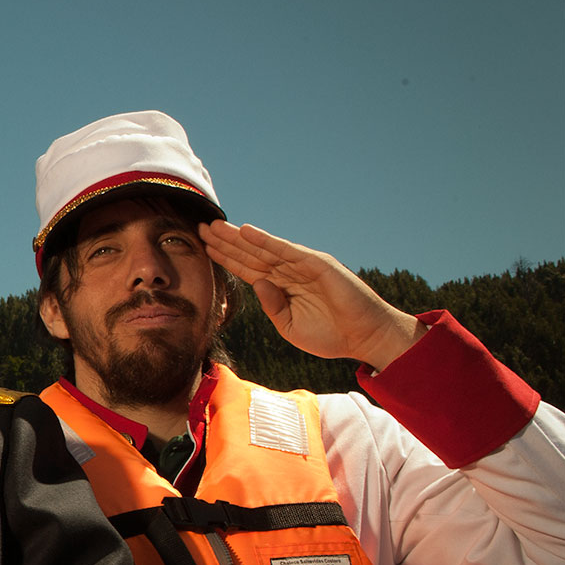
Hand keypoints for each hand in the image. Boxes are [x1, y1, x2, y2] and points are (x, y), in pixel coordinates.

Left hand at [200, 220, 423, 369]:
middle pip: (249, 254)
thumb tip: (257, 283)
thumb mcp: (290, 327)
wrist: (364, 337)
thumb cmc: (330, 335)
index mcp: (280, 288)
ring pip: (263, 249)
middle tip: (200, 228)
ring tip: (215, 227)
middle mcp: (288, 273)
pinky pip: (286, 251)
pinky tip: (245, 231)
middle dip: (225, 242)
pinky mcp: (317, 264)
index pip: (246, 269)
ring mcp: (302, 266)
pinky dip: (266, 240)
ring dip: (238, 237)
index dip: (225, 258)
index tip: (203, 248)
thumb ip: (271, 307)